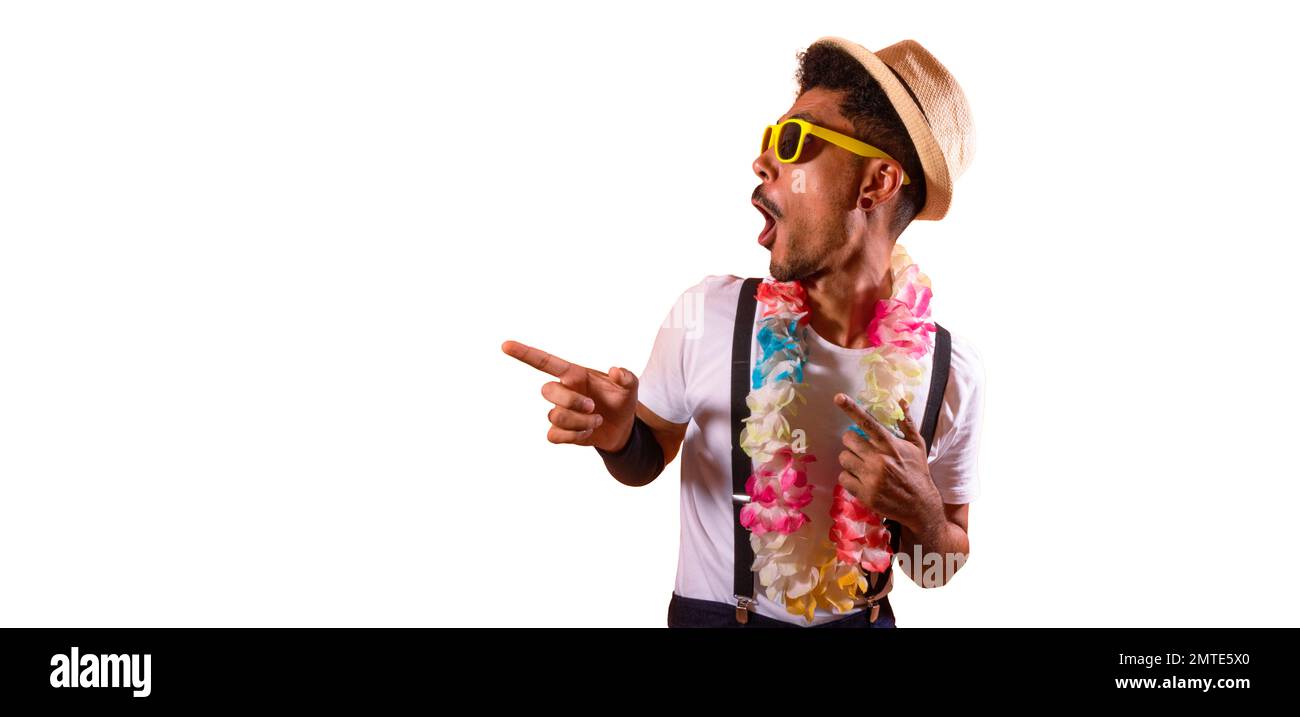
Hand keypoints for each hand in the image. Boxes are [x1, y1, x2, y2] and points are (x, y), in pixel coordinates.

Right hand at [501, 339, 638, 451]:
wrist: (623, 427)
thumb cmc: (621, 400)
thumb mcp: (631, 387)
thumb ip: (626, 376)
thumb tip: (616, 370)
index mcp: (574, 374)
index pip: (545, 362)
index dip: (525, 353)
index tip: (506, 345)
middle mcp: (563, 391)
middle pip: (547, 391)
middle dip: (572, 401)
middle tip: (593, 407)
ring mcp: (559, 411)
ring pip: (555, 416)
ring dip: (580, 422)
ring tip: (597, 421)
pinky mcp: (560, 432)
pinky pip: (554, 435)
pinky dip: (573, 436)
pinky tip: (587, 432)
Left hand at [832, 394, 943, 531]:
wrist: (921, 506)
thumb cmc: (917, 472)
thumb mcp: (917, 446)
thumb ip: (907, 423)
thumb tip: (902, 401)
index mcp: (890, 445)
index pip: (867, 422)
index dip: (851, 408)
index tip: (838, 397)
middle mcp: (879, 460)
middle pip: (848, 439)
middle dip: (852, 442)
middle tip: (861, 449)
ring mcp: (871, 478)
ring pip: (843, 458)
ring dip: (850, 460)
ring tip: (863, 466)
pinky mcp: (864, 494)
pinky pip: (843, 478)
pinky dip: (849, 478)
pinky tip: (862, 480)